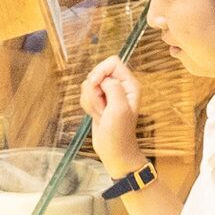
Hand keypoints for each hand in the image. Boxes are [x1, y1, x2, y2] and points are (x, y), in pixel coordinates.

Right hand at [80, 58, 144, 177]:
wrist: (114, 151)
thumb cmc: (119, 133)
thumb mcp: (119, 109)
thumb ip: (113, 88)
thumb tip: (102, 80)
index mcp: (129, 84)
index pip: (112, 62)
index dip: (100, 72)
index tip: (96, 86)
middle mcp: (120, 86)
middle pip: (97, 72)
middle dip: (94, 90)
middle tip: (102, 107)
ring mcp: (108, 94)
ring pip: (89, 84)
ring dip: (90, 100)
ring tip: (101, 114)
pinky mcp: (99, 101)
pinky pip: (86, 95)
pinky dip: (87, 105)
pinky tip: (97, 116)